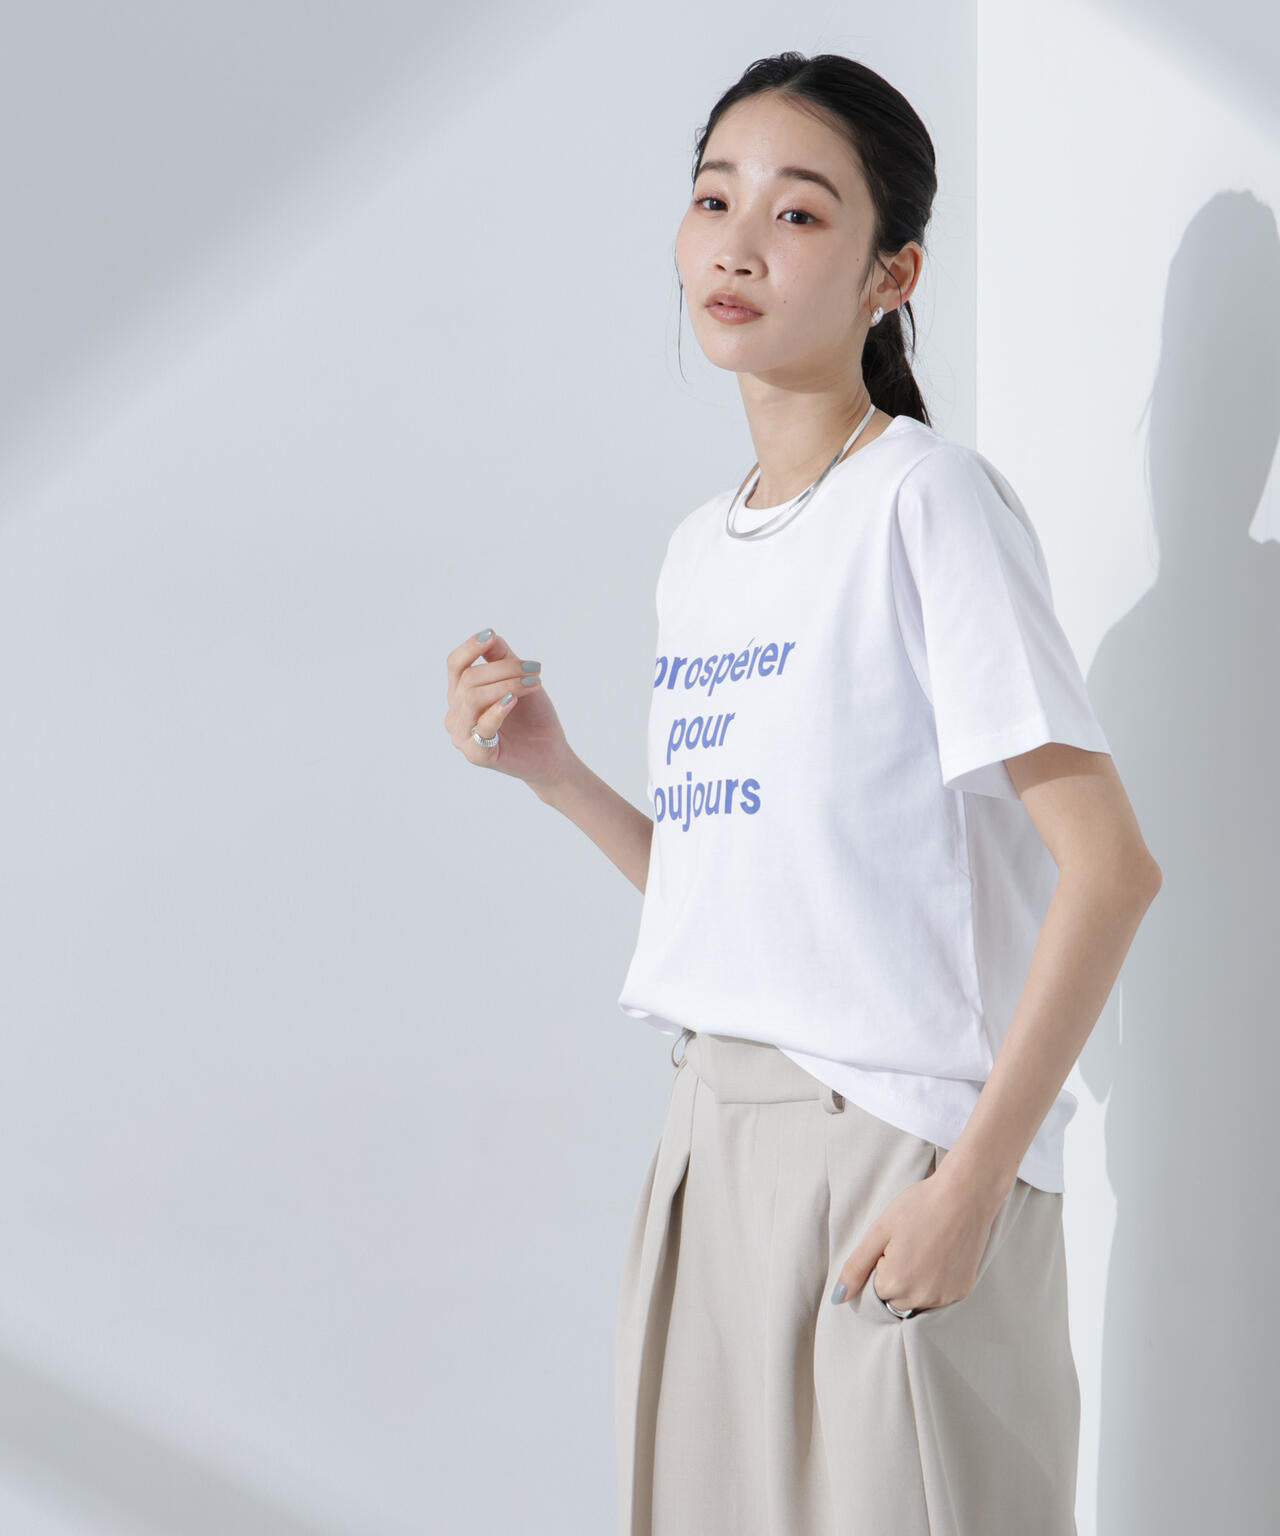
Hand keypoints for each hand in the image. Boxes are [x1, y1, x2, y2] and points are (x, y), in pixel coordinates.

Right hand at [445, 628, 572, 790]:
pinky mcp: (476, 754)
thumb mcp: (519, 680)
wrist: (550, 752)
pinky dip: (498, 710)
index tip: (491, 635)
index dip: (470, 647)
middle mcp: (456, 713)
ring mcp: (463, 735)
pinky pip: (482, 726)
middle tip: (535, 670)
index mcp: (461, 694)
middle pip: (469, 679)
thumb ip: (502, 658)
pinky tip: (513, 701)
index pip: (455, 665)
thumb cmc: (532, 716)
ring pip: (472, 698)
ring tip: (533, 683)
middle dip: (505, 669)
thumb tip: (489, 635)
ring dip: (506, 685)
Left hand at [832, 1161, 1002, 1315]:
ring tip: (927, 1248)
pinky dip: (938, 1281)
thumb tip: (838, 1297)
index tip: (896, 1243)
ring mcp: (945, 1297)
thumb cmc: (919, 1207)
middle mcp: (921, 1298)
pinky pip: (941, 1296)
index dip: (884, 1263)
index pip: (877, 1289)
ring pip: (919, 1300)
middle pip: (897, 1300)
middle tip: (911, 1244)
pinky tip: (942, 1255)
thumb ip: (856, 1266)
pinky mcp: (963, 1291)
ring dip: (917, 1283)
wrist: (964, 1195)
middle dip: (899, 1278)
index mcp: (896, 1284)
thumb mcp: (879, 1231)